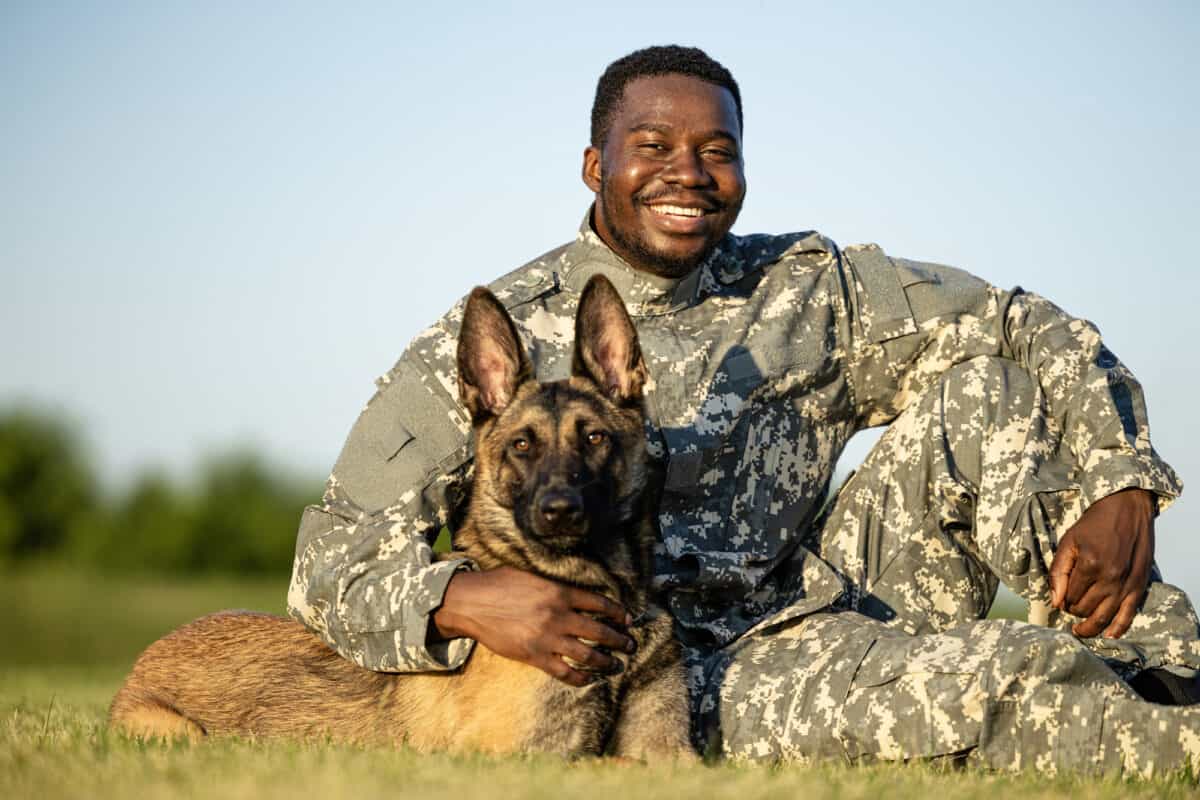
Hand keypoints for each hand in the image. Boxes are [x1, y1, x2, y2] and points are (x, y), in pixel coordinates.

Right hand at [430, 566, 634, 686]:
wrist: (471, 602)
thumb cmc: (498, 584)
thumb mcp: (531, 576)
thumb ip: (554, 586)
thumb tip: (574, 592)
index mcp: (559, 592)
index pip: (599, 604)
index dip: (618, 613)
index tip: (629, 620)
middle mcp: (558, 615)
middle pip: (599, 630)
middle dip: (620, 640)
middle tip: (631, 645)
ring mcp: (547, 638)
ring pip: (587, 654)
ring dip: (606, 661)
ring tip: (617, 664)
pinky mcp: (534, 656)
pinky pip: (564, 672)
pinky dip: (580, 678)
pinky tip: (589, 679)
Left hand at [1048, 487, 1155, 638]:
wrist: (1127, 508)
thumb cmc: (1094, 524)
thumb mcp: (1068, 542)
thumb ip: (1058, 572)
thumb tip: (1055, 601)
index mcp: (1090, 565)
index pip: (1070, 598)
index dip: (1062, 601)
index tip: (1061, 597)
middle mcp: (1110, 577)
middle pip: (1086, 609)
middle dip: (1074, 611)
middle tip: (1070, 606)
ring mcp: (1127, 583)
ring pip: (1105, 616)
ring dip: (1090, 626)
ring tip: (1080, 630)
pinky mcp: (1140, 585)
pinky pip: (1129, 614)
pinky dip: (1119, 628)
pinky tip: (1109, 635)